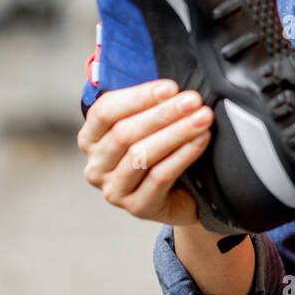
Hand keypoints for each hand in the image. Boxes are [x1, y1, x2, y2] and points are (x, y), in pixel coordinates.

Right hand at [76, 79, 213, 225]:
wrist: (180, 196)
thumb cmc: (161, 152)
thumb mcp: (149, 126)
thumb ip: (150, 105)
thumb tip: (172, 87)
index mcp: (92, 138)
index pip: (105, 111)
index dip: (138, 97)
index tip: (170, 87)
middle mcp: (96, 165)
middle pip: (125, 133)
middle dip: (163, 113)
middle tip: (193, 100)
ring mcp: (114, 190)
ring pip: (141, 155)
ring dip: (176, 132)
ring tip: (202, 118)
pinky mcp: (136, 207)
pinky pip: (160, 177)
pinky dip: (183, 155)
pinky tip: (201, 140)